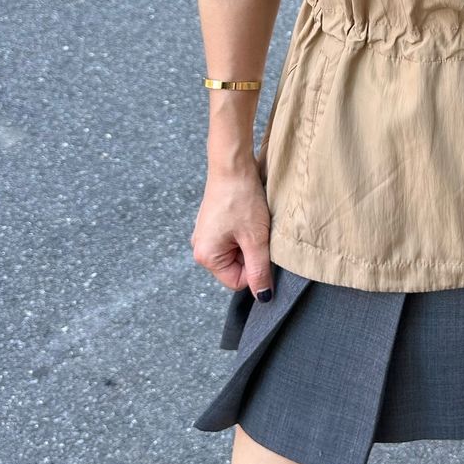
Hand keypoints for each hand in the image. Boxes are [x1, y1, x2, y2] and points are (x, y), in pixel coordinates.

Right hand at [190, 161, 273, 300]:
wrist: (232, 166)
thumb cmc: (242, 200)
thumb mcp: (255, 239)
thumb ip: (259, 270)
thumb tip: (263, 297)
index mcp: (206, 257)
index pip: (238, 282)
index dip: (255, 269)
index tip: (262, 247)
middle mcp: (200, 248)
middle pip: (236, 268)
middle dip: (252, 254)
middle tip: (257, 232)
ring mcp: (205, 235)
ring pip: (237, 253)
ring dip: (249, 242)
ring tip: (252, 222)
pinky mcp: (213, 225)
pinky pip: (233, 240)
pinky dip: (244, 232)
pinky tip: (247, 217)